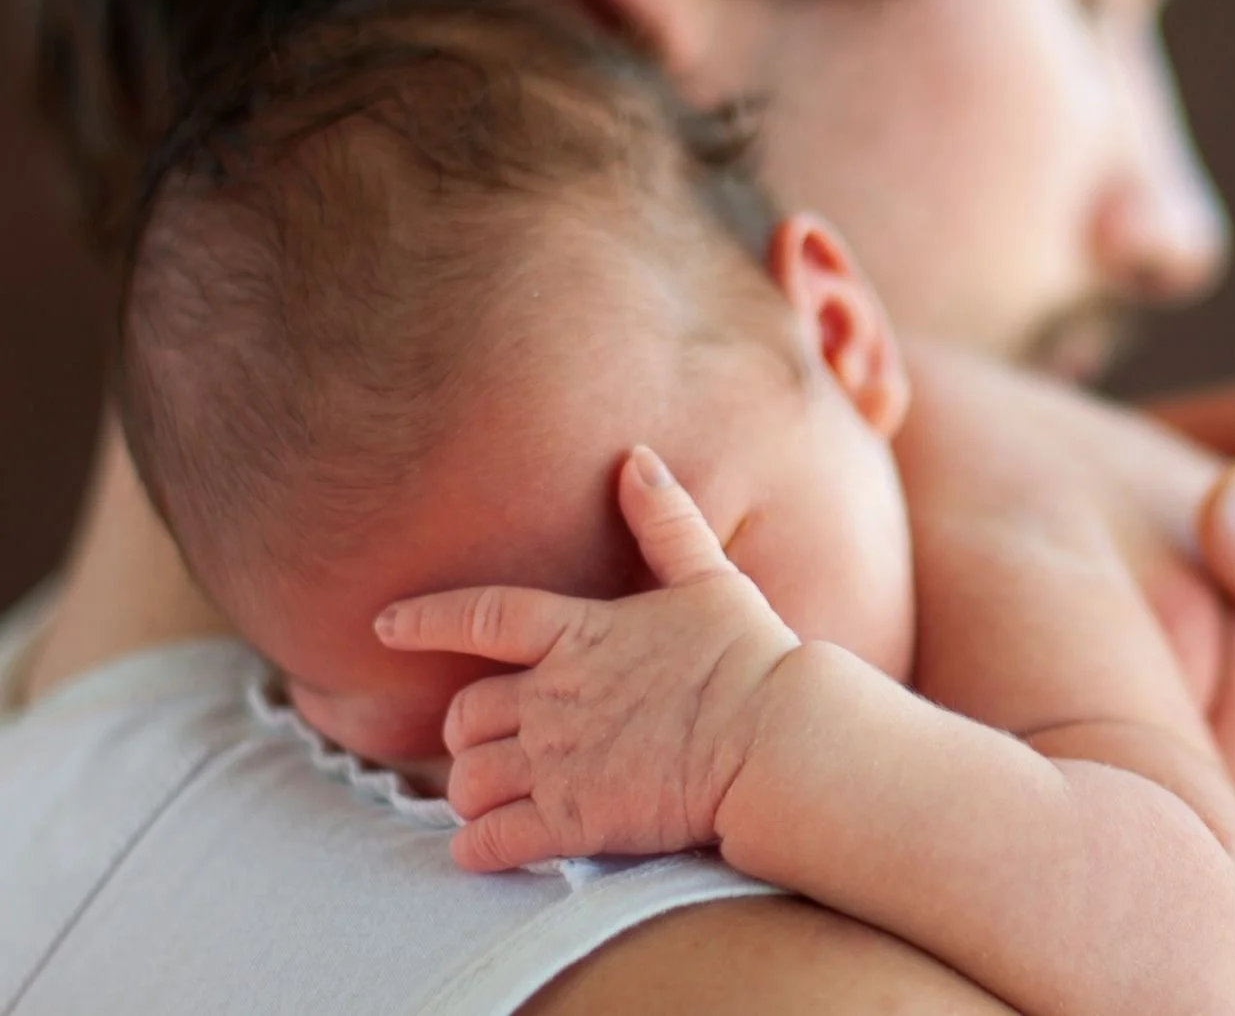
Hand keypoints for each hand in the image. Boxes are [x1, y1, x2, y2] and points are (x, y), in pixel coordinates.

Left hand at [374, 445, 800, 872]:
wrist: (778, 738)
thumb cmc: (751, 657)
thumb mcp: (710, 577)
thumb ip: (665, 521)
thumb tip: (636, 457)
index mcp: (578, 635)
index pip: (479, 618)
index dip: (425, 620)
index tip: (384, 625)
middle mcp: (554, 699)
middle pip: (464, 715)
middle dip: (464, 731)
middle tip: (488, 741)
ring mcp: (559, 763)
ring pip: (467, 782)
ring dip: (470, 792)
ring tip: (492, 798)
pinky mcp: (574, 821)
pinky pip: (492, 843)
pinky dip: (477, 849)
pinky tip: (486, 848)